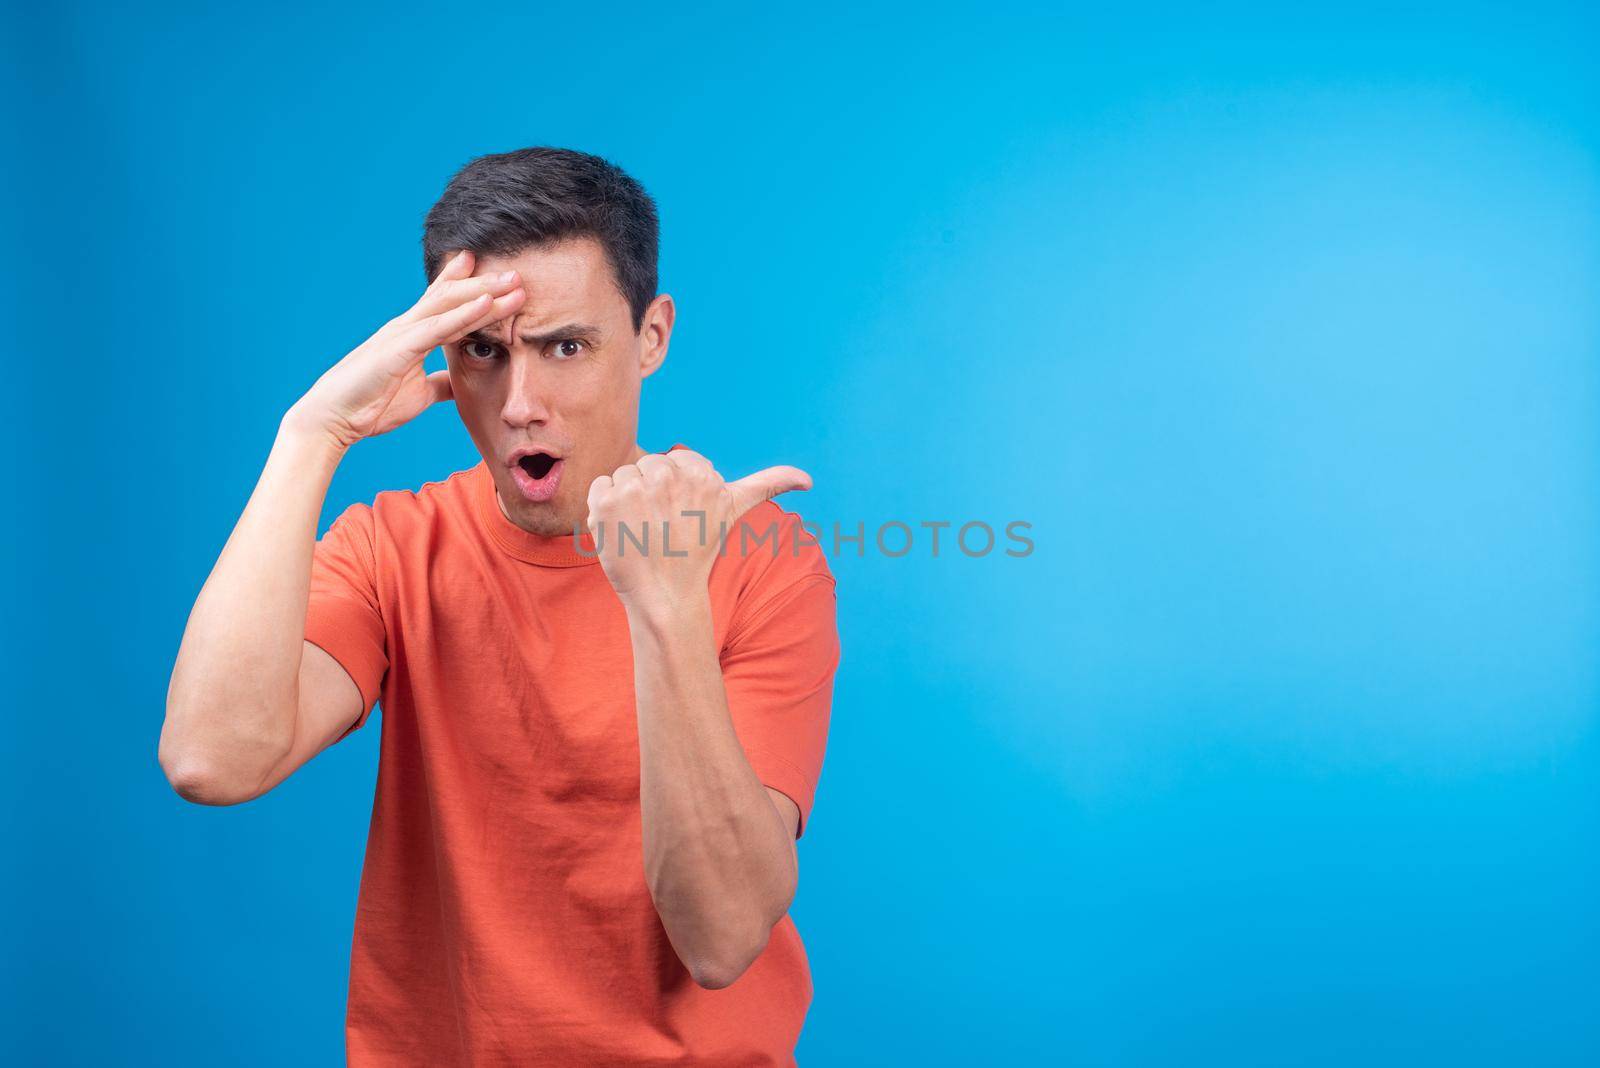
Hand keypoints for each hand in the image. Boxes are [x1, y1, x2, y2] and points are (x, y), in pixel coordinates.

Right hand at [285, 250, 525, 448]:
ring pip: (449, 305)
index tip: (491, 269)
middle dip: (485, 283)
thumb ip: (439, 384)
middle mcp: (407, 326)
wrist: (334, 419)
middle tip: (516, 272)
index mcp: (411, 335)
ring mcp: (402, 334)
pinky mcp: (399, 349)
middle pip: (452, 296)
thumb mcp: (419, 394)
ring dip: (484, 293)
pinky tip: (486, 303)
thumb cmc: (370, 405)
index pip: (443, 302)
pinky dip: (464, 315)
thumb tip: (458, 384)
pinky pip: (438, 328)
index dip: (466, 283)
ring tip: (514, 282)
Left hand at [586, 450, 811, 614]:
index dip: (674, 490)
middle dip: (651, 492)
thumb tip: (809, 480)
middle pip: (648, 464)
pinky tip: (621, 530)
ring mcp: (636, 488)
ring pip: (624, 474)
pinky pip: (599, 485)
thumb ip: (769, 484)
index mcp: (701, 474)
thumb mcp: (734, 512)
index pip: (673, 461)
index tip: (682, 517)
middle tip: (661, 527)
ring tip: (642, 530)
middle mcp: (670, 476)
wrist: (666, 596)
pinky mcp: (607, 501)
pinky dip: (604, 508)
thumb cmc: (697, 553)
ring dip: (627, 501)